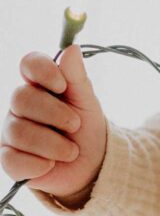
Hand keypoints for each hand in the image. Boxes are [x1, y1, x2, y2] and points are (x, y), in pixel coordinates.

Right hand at [1, 44, 106, 200]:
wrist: (92, 165)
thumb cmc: (86, 129)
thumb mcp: (87, 103)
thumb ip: (77, 77)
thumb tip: (71, 49)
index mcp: (39, 86)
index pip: (28, 64)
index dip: (42, 71)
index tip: (62, 85)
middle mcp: (20, 106)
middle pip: (21, 98)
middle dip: (54, 114)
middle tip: (75, 125)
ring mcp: (12, 131)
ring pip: (19, 131)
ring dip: (53, 144)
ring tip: (71, 151)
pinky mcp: (10, 159)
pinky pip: (13, 160)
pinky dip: (39, 164)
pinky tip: (52, 164)